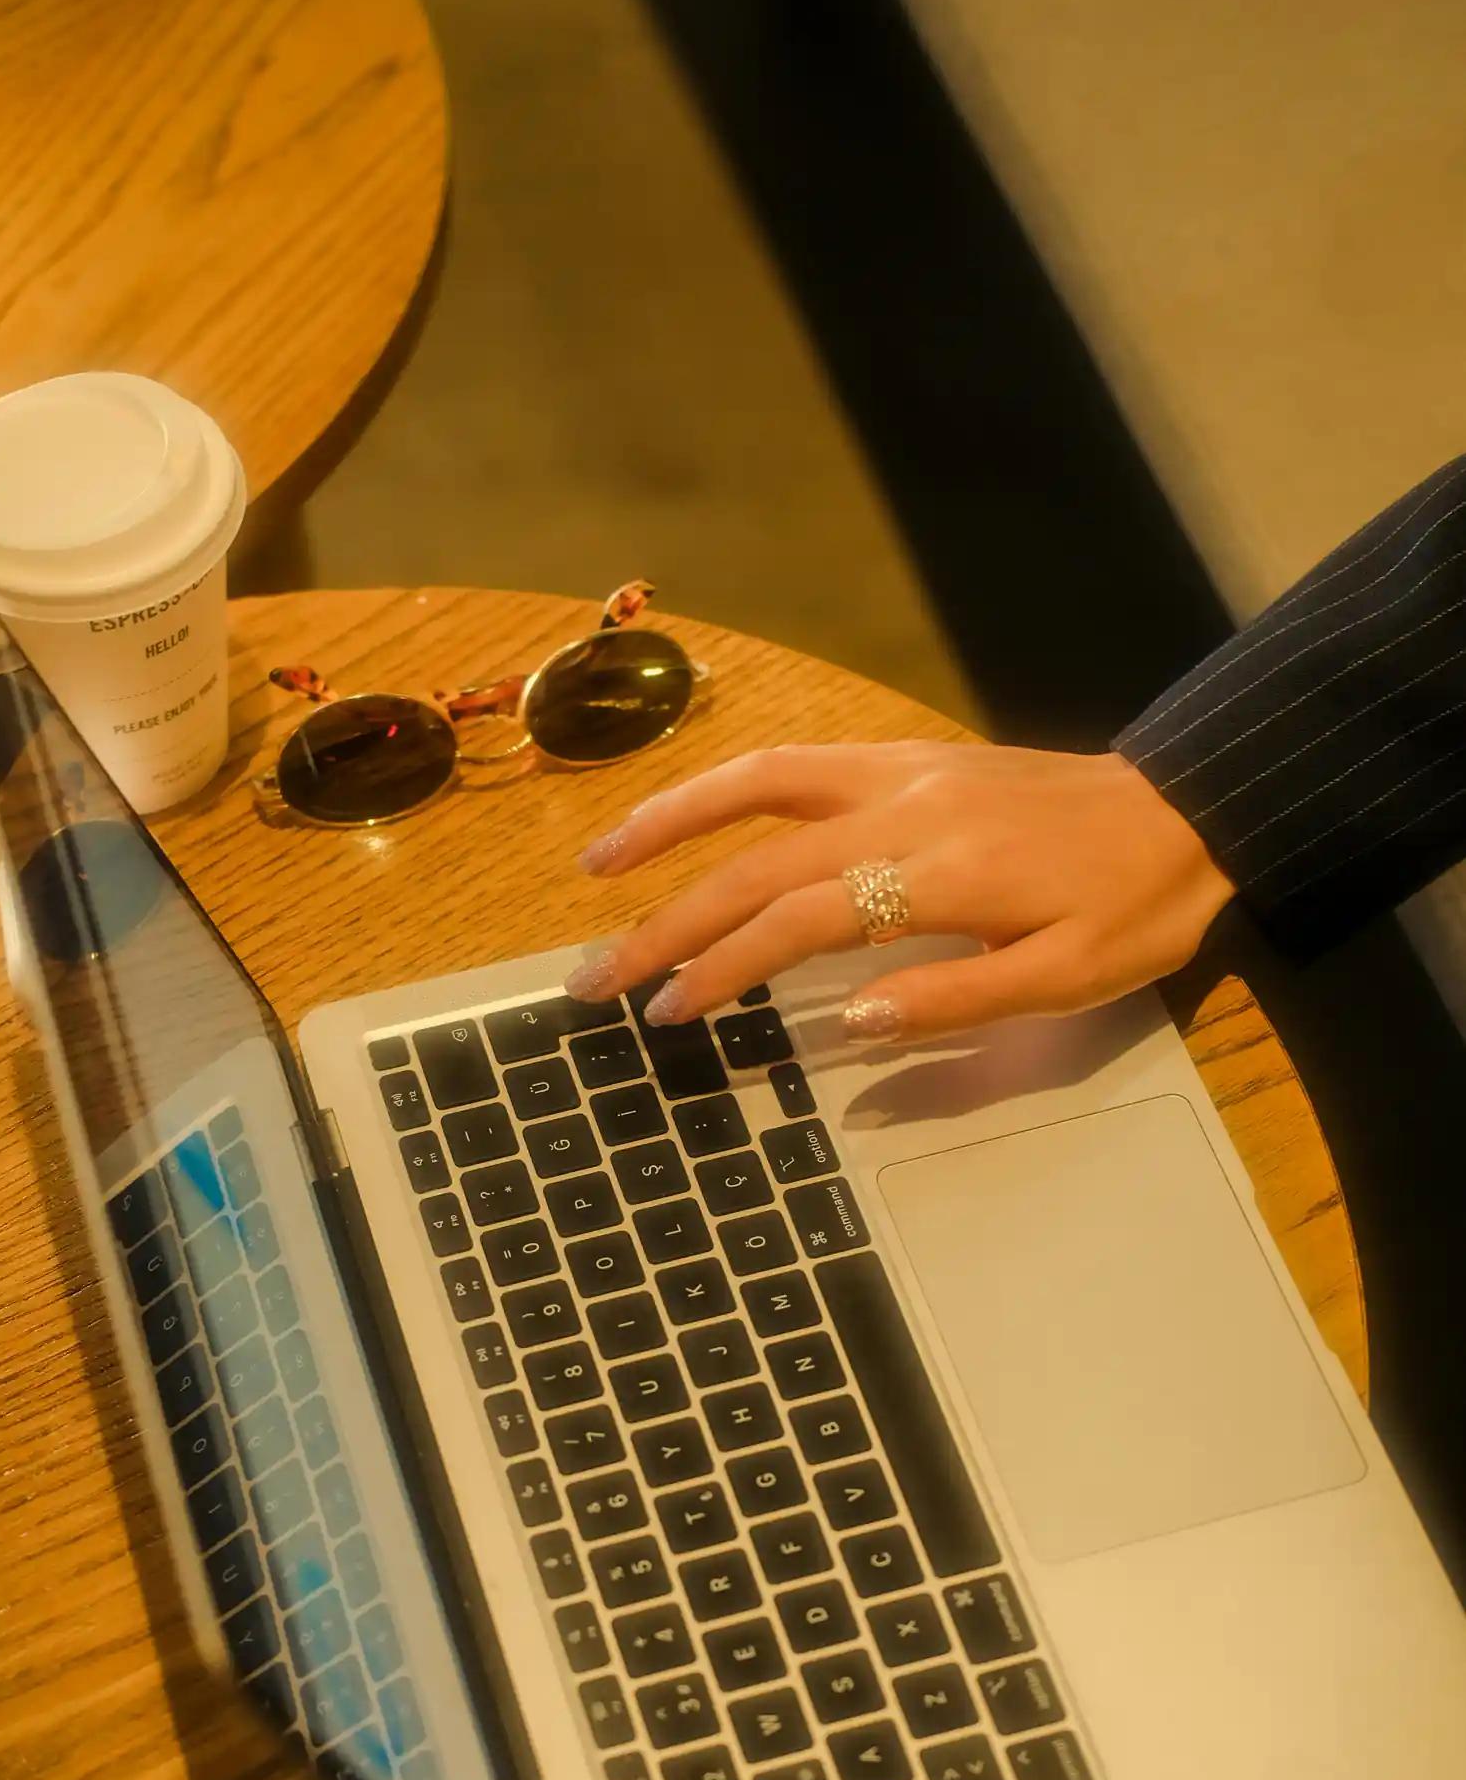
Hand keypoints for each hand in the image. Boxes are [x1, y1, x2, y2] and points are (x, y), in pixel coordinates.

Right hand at [565, 740, 1235, 1036]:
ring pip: (758, 786)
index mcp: (943, 873)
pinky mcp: (902, 757)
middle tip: (596, 978)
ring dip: (668, 824)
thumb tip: (846, 1022)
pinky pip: (793, 763)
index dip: (726, 968)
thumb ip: (955, 1000)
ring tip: (597, 869)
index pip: (802, 921)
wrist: (1183, 811)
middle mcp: (902, 808)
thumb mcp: (1066, 981)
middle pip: (756, 862)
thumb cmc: (1130, 911)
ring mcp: (897, 771)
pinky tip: (681, 817)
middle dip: (666, 922)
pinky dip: (723, 787)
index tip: (670, 1015)